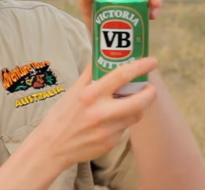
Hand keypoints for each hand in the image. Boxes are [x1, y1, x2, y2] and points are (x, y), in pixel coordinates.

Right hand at [31, 57, 157, 168]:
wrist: (52, 148)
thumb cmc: (60, 116)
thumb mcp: (72, 91)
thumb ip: (89, 75)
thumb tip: (100, 57)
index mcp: (91, 94)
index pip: (121, 76)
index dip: (140, 67)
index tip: (152, 62)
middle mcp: (101, 112)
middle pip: (139, 101)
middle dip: (150, 92)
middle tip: (150, 87)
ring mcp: (108, 130)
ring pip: (135, 116)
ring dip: (137, 107)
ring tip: (129, 102)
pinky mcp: (110, 143)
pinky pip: (124, 129)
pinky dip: (122, 122)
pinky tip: (110, 121)